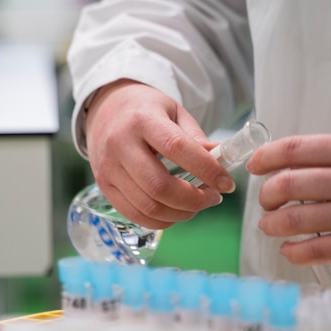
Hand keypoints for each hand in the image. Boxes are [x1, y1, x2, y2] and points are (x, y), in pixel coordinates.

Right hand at [85, 80, 235, 228]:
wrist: (105, 109)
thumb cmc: (144, 110)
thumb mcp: (173, 112)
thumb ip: (195, 138)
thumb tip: (221, 165)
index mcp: (142, 120)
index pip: (177, 148)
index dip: (206, 170)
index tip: (227, 183)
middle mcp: (120, 144)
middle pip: (159, 186)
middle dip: (194, 200)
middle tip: (213, 198)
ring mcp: (108, 168)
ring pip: (148, 206)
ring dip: (180, 213)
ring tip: (197, 205)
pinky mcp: (103, 186)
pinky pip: (134, 214)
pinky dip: (161, 220)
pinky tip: (175, 211)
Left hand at [246, 133, 330, 264]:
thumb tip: (288, 163)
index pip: (294, 150)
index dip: (265, 158)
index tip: (254, 165)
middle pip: (285, 185)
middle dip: (265, 196)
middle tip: (266, 201)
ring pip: (293, 220)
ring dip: (271, 224)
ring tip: (270, 225)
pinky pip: (314, 251)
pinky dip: (293, 251)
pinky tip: (289, 248)